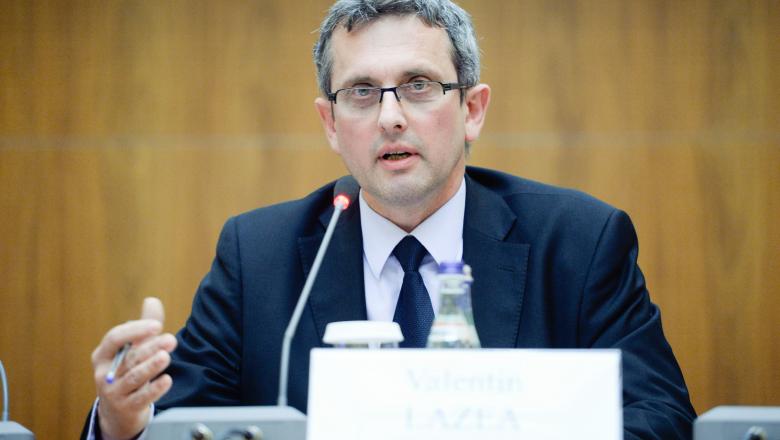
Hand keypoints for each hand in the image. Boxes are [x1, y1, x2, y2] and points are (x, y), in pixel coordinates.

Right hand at [92, 297, 177, 439]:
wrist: (118, 413)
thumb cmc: (127, 373)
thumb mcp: (132, 350)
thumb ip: (143, 327)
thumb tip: (152, 300)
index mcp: (102, 356)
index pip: (114, 338)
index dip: (135, 330)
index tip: (156, 325)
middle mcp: (104, 374)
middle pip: (129, 357)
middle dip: (150, 347)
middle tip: (171, 339)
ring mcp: (113, 393)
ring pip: (134, 377)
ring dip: (151, 366)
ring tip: (166, 357)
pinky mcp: (126, 409)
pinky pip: (141, 398)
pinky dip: (154, 389)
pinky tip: (167, 380)